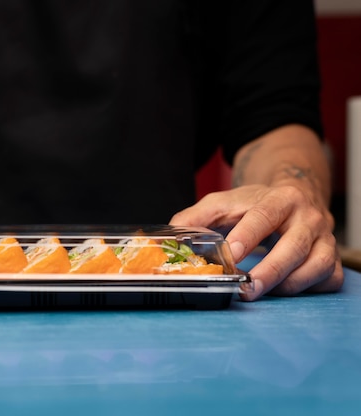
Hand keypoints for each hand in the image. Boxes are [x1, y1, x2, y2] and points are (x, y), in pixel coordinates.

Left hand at [170, 184, 342, 300]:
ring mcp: (324, 239)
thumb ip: (196, 217)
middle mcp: (308, 218)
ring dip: (287, 284)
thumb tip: (171, 235)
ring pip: (316, 266)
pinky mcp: (331, 259)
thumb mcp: (224, 203)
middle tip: (246, 289)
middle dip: (270, 271)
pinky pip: (328, 280)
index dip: (248, 236)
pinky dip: (309, 289)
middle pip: (294, 246)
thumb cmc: (255, 204)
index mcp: (280, 199)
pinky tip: (285, 289)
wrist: (296, 196)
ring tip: (260, 290)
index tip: (231, 254)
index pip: (264, 216)